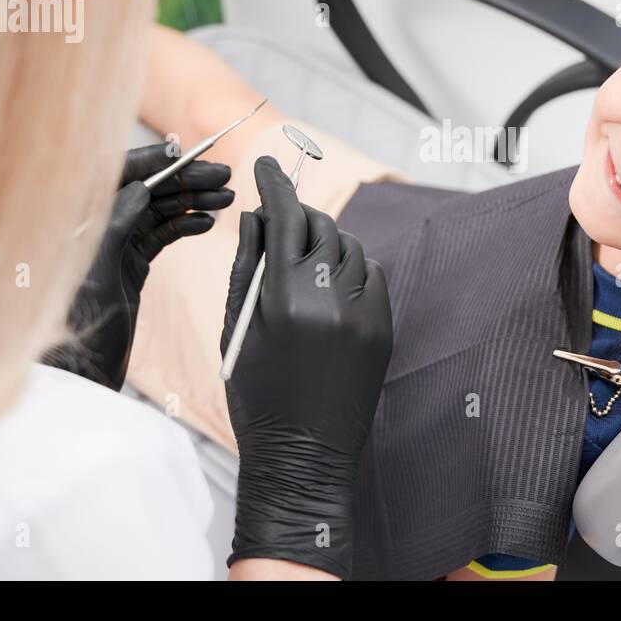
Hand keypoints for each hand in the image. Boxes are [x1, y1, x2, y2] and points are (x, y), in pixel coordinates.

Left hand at [46, 143, 232, 390]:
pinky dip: (186, 226)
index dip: (151, 160)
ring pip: (158, 211)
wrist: (80, 377)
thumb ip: (114, 228)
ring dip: (192, 201)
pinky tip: (207, 223)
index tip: (186, 151)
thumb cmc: (77, 330)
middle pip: (145, 190)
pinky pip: (161, 236)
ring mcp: (114, 246)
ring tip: (226, 197)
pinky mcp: (130, 265)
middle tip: (224, 175)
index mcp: (79, 223)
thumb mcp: (96, 274)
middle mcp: (95, 228)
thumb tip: (141, 189)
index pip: (116, 176)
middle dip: (184, 179)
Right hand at [221, 155, 392, 578]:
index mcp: (283, 298)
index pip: (285, 217)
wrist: (303, 455)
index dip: (275, 184)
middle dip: (298, 215)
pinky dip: (352, 268)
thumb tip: (255, 214)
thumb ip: (247, 266)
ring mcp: (364, 314)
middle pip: (319, 226)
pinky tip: (330, 285)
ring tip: (302, 258)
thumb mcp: (236, 329)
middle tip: (279, 219)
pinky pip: (372, 274)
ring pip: (350, 247)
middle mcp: (330, 299)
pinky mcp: (384, 328)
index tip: (265, 165)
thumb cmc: (256, 394)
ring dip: (326, 241)